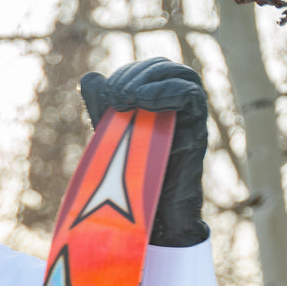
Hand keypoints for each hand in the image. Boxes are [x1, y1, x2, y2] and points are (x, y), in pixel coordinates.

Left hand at [79, 58, 208, 247]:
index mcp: (159, 105)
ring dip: (150, 80)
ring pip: (182, 75)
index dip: (127, 73)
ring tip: (125, 98)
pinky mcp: (197, 132)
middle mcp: (178, 108)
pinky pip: (192, 96)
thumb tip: (90, 77)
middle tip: (114, 96)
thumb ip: (102, 108)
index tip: (106, 93)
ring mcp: (190, 119)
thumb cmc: (130, 182)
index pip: (148, 69)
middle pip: (165, 67)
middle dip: (135, 75)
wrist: (149, 218)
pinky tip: (143, 103)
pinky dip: (167, 91)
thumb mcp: (111, 136)